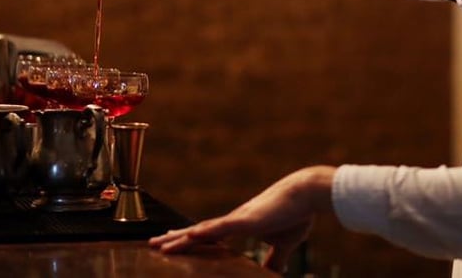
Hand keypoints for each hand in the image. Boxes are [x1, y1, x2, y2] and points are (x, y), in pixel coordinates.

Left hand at [149, 166, 335, 273]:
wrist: (307, 193)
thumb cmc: (296, 213)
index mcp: (242, 225)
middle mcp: (235, 220)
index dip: (191, 238)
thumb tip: (270, 275)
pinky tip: (189, 235)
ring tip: (159, 245)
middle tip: (153, 244)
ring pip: (203, 230)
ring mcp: (238, 218)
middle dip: (176, 239)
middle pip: (199, 232)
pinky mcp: (247, 219)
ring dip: (181, 238)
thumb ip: (274, 260)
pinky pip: (220, 227)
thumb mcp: (283, 243)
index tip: (174, 239)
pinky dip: (204, 232)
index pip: (210, 234)